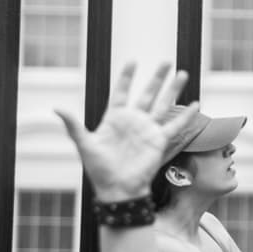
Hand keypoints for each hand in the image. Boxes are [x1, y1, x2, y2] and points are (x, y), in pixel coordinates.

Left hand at [55, 63, 195, 202]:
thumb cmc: (100, 169)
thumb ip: (73, 125)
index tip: (133, 62)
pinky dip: (186, 115)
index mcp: (114, 118)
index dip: (127, 77)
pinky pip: (175, 125)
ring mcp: (148, 130)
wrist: (118, 189)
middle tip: (165, 62)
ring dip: (173, 90)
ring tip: (182, 74)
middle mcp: (133, 121)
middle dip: (157, 78)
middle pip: (147, 93)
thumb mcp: (85, 145)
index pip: (121, 92)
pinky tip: (196, 104)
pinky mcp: (159, 141)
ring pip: (164, 104)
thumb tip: (56, 108)